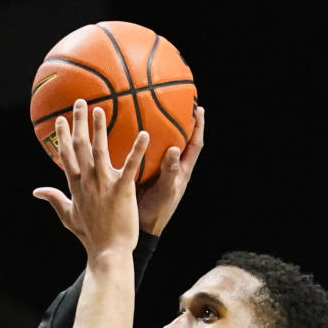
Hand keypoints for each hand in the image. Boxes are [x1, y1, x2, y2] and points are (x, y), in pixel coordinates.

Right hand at [32, 102, 147, 257]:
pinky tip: (144, 134)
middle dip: (78, 123)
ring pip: (99, 151)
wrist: (107, 252)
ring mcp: (103, 186)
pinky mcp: (122, 191)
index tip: (60, 119)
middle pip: (80, 147)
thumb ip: (54, 200)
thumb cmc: (90, 237)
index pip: (66, 156)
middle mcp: (87, 182)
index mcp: (75, 187)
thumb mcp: (68, 217)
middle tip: (80, 102)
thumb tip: (37, 191)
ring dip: (100, 129)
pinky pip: (129, 166)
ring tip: (102, 109)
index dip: (62, 136)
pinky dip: (137, 150)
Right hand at [135, 106, 204, 235]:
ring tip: (151, 109)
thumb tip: (175, 149)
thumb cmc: (156, 212)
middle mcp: (171, 167)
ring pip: (160, 144)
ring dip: (157, 128)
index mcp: (181, 171)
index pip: (195, 145)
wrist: (140, 225)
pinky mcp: (142, 172)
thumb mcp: (165, 192)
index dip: (198, 127)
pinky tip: (127, 130)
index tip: (199, 109)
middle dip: (180, 121)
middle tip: (177, 102)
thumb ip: (170, 172)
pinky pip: (141, 152)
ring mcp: (157, 169)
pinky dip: (137, 141)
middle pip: (179, 139)